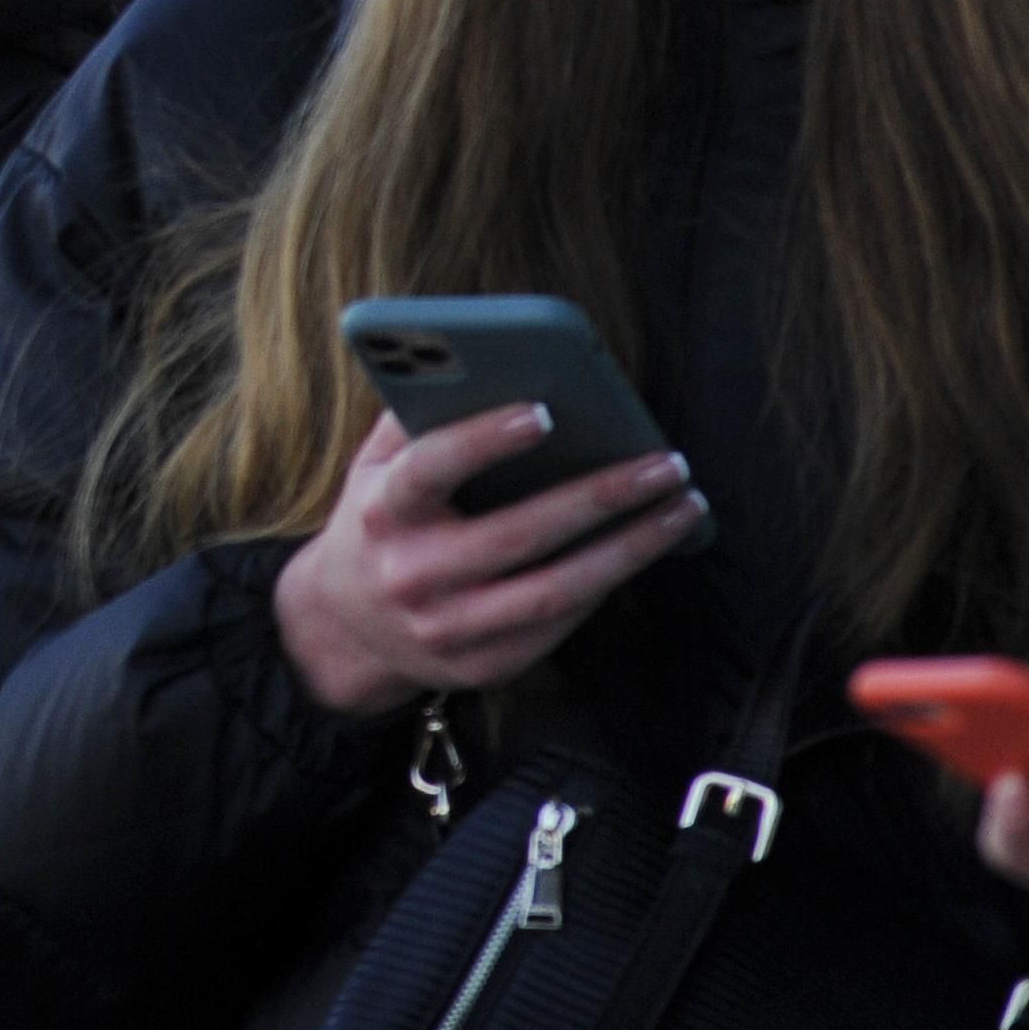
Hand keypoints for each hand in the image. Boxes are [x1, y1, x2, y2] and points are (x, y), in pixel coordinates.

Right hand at [270, 405, 706, 715]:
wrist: (345, 626)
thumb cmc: (379, 521)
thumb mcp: (375, 465)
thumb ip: (417, 416)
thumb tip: (483, 364)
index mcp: (383, 511)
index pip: (432, 469)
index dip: (484, 440)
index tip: (545, 411)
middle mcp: (412, 574)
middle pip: (518, 535)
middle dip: (600, 497)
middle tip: (665, 463)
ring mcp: (448, 629)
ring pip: (555, 591)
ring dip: (630, 549)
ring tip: (683, 507)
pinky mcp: (483, 666)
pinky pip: (559, 625)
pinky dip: (607, 584)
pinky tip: (645, 547)